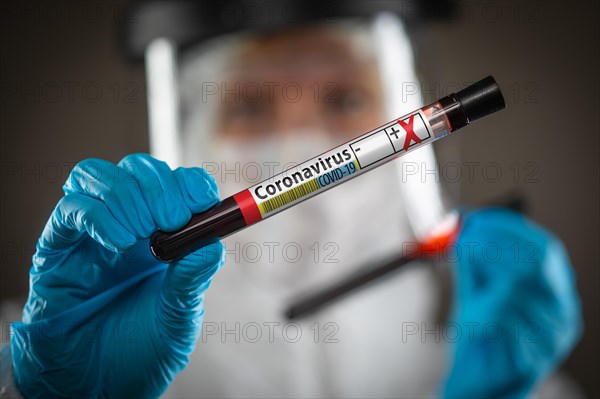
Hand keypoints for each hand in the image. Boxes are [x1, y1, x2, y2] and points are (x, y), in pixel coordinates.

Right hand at [10, 153, 224, 397]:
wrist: (99, 384)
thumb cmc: (141, 349)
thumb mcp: (179, 316)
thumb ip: (192, 280)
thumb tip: (213, 244)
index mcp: (164, 236)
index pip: (177, 185)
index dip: (191, 183)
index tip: (203, 201)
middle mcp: (127, 226)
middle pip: (137, 170)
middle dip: (159, 187)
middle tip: (171, 220)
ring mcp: (92, 234)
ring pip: (98, 176)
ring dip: (127, 195)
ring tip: (141, 233)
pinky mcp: (58, 249)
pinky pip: (70, 209)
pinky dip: (96, 214)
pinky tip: (116, 241)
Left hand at [442, 208, 581, 397]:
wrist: (479, 383)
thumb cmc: (480, 336)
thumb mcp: (476, 288)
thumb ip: (473, 258)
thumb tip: (461, 221)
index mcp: (555, 290)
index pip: (543, 248)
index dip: (506, 229)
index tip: (472, 219)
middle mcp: (562, 311)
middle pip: (534, 262)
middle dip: (491, 245)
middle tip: (460, 241)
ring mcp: (552, 337)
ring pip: (513, 291)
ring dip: (480, 286)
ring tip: (470, 300)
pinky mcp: (535, 360)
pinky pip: (501, 323)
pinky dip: (480, 317)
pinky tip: (477, 326)